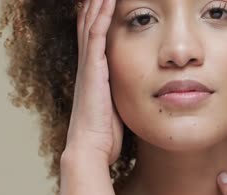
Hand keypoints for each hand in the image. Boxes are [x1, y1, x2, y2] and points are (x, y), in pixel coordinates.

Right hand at [65, 0, 122, 164]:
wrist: (91, 148)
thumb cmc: (105, 133)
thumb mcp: (116, 106)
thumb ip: (121, 93)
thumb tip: (139, 91)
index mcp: (93, 72)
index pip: (93, 36)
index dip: (98, 16)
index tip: (107, 0)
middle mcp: (87, 64)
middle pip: (89, 24)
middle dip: (95, 4)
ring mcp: (88, 65)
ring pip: (90, 23)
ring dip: (97, 3)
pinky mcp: (93, 69)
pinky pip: (96, 35)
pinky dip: (102, 16)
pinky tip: (108, 0)